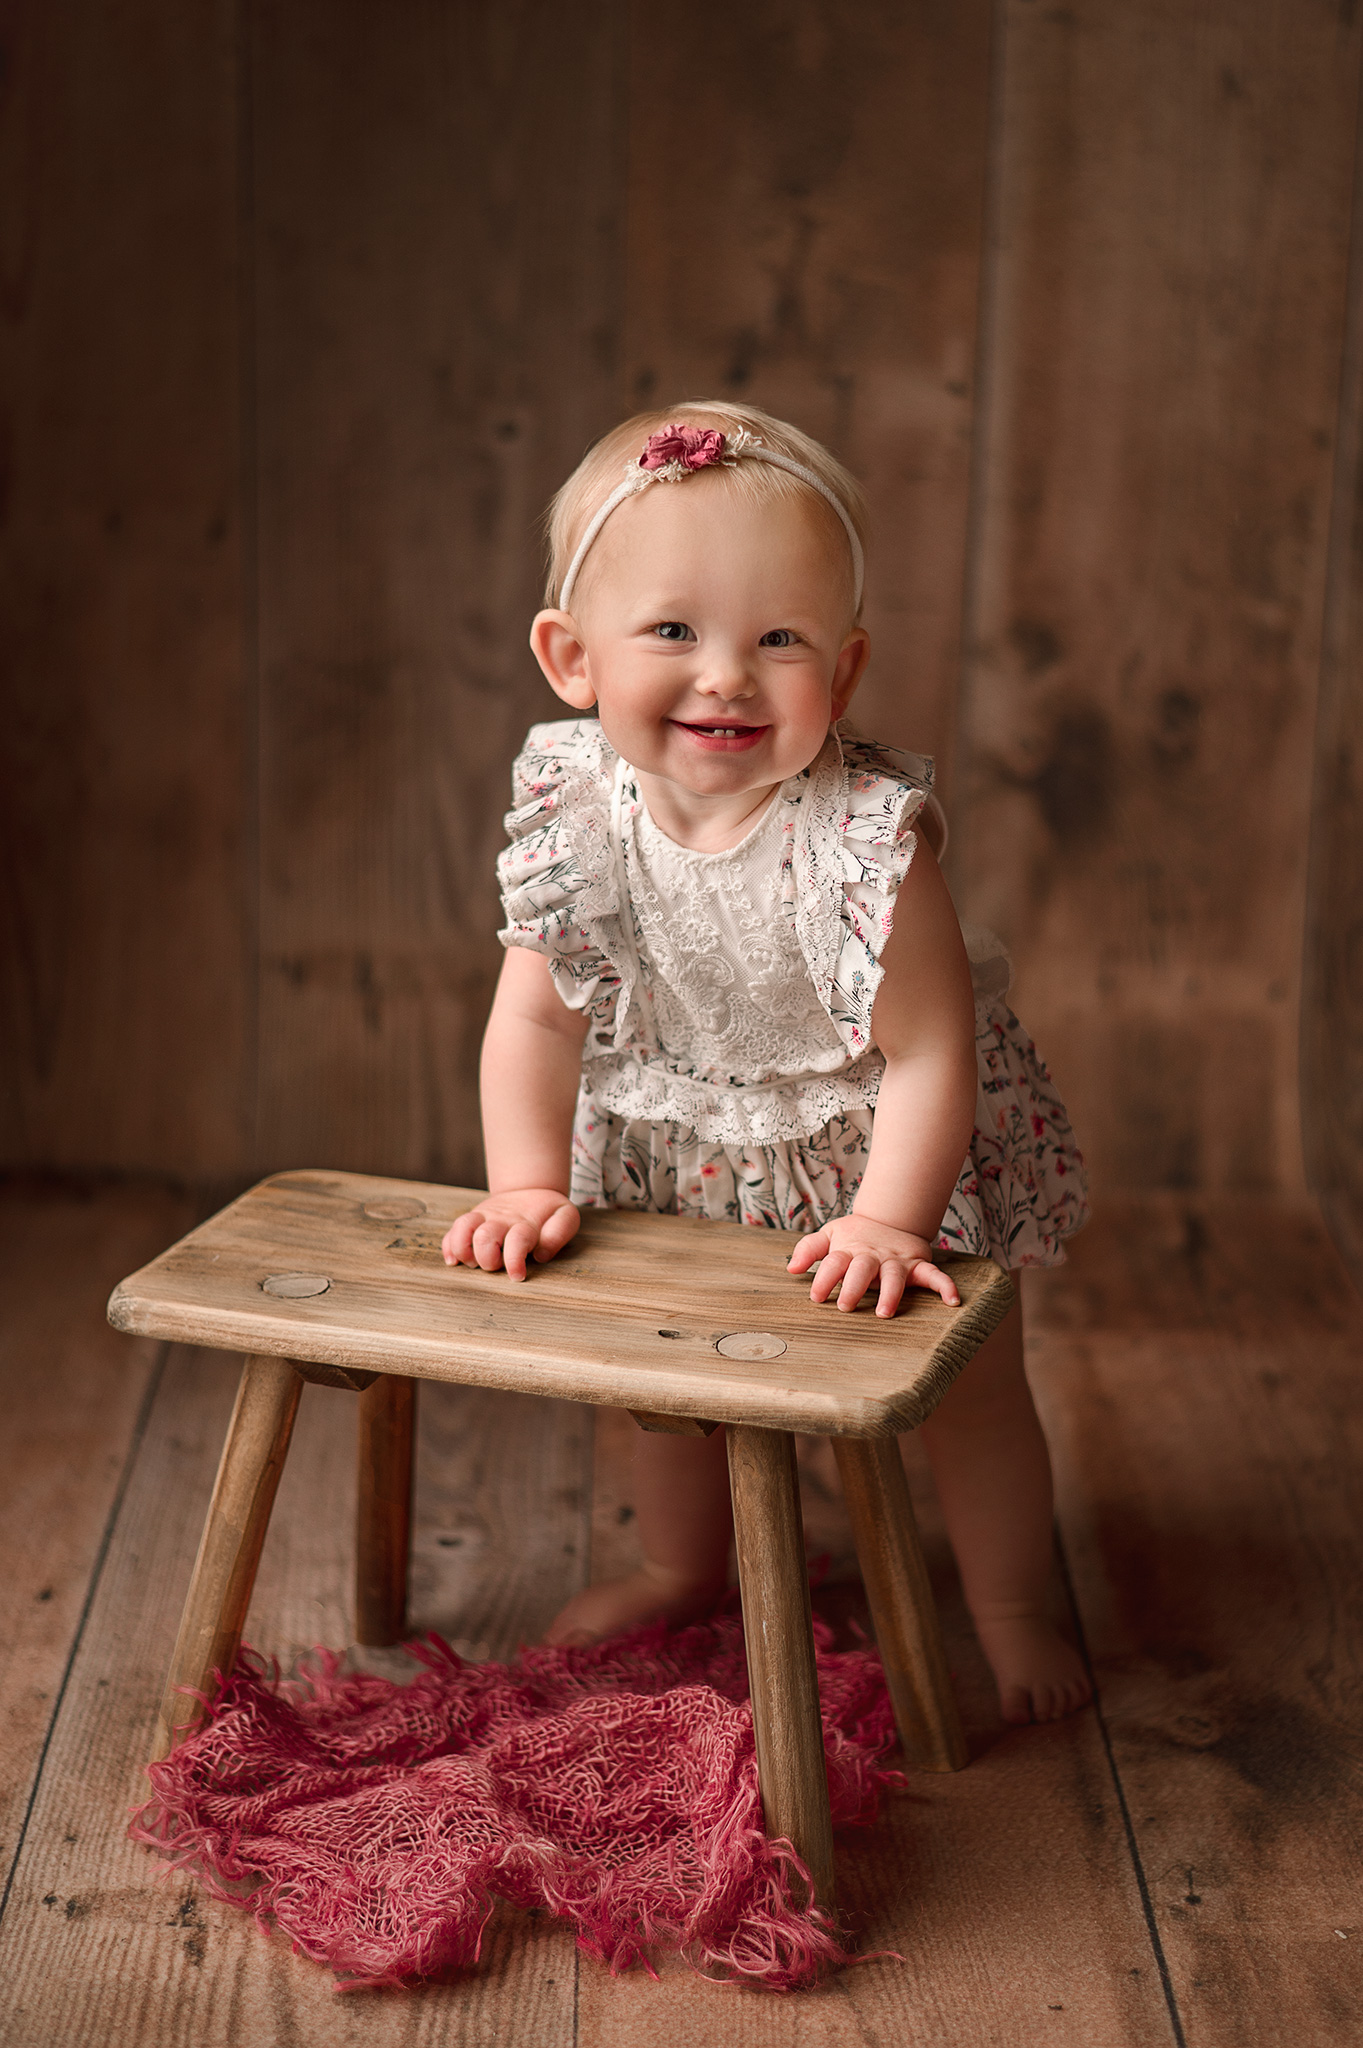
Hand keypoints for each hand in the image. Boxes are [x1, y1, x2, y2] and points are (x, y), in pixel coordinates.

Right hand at [442, 1189, 579, 1280]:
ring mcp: (484, 1218)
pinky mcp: (472, 1221)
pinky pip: (453, 1231)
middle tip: (495, 1267)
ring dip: (463, 1250)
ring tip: (470, 1264)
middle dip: (486, 1258)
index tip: (517, 1276)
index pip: (517, 1240)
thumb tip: (540, 1254)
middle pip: (485, 1236)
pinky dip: (449, 1246)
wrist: (531, 1190)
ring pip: (464, 1228)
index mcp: (525, 1223)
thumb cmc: (549, 1212)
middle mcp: (501, 1220)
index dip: (514, 1261)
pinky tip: (453, 1260)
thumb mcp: (565, 1216)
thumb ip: (559, 1232)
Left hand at [786, 1211, 959, 1316]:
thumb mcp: (829, 1234)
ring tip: (884, 1312)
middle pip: (862, 1269)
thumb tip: (791, 1269)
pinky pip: (934, 1275)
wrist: (889, 1217)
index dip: (824, 1278)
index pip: (834, 1263)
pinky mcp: (917, 1265)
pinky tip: (953, 1301)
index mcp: (849, 1250)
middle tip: (846, 1306)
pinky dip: (945, 1287)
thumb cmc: (854, 1235)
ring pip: (895, 1276)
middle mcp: (872, 1256)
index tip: (816, 1297)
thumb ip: (809, 1249)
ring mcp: (896, 1260)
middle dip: (854, 1287)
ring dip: (891, 1293)